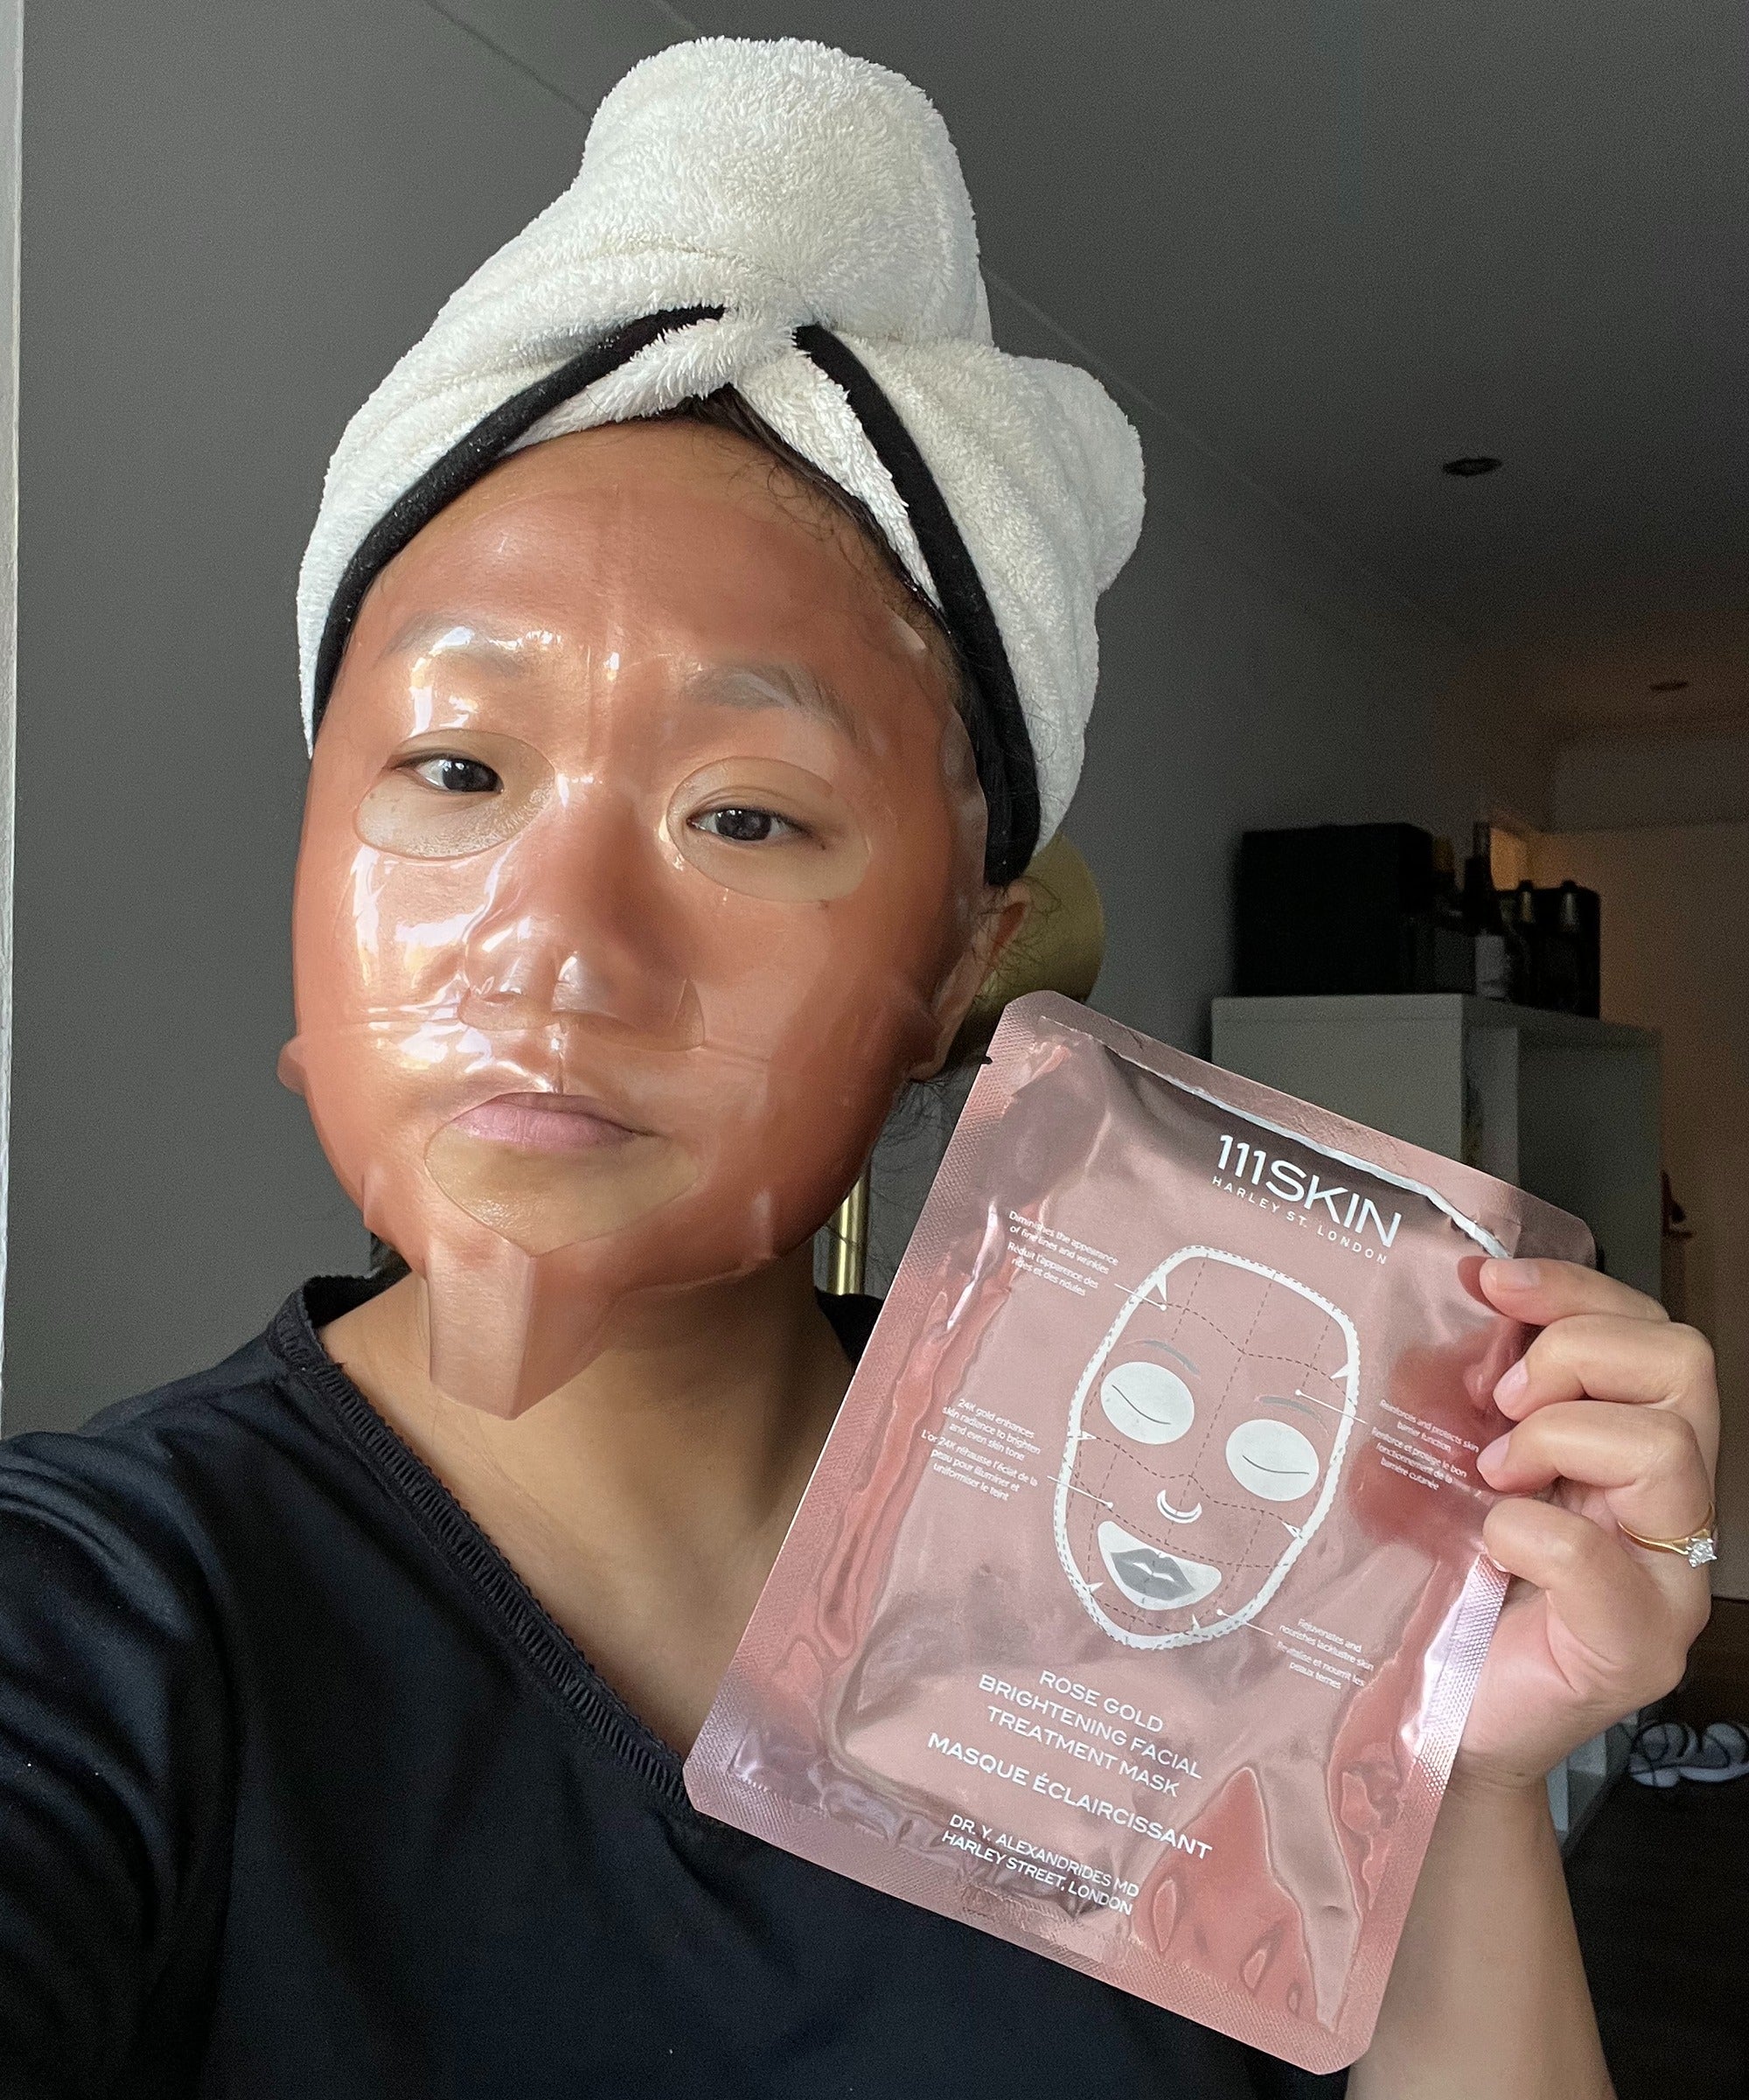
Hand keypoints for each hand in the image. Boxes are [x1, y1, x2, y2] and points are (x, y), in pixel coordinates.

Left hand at [1456, 1258, 1716, 1790]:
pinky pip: (1604, 1559)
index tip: (1485, 1281)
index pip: (1646, 1329)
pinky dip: (1534, 1534)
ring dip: (1557, 1438)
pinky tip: (1491, 1547)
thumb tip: (1452, 1317)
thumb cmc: (1445, 1593)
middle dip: (1574, 1354)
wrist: (1431, 1720)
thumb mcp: (1445, 1464)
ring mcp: (1667, 1582)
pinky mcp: (1634, 1649)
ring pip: (1667, 1447)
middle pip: (1682, 1363)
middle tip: (1500, 1404)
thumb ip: (1462, 1393)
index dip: (1571, 1288)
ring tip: (1492, 1477)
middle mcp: (1668, 1508)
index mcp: (1628, 1449)